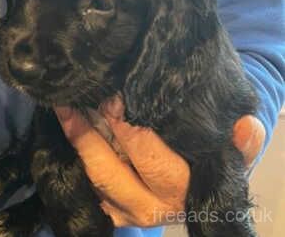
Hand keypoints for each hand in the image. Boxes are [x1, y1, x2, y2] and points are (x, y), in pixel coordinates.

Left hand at [54, 97, 264, 226]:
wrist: (196, 189)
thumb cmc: (206, 158)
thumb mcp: (226, 152)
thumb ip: (240, 142)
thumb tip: (247, 126)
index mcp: (182, 190)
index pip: (150, 157)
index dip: (129, 127)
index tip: (113, 96)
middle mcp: (150, 207)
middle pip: (109, 172)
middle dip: (88, 135)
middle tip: (73, 100)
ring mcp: (124, 211)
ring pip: (91, 179)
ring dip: (74, 141)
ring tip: (61, 106)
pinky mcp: (108, 210)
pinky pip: (83, 184)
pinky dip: (70, 155)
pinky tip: (62, 123)